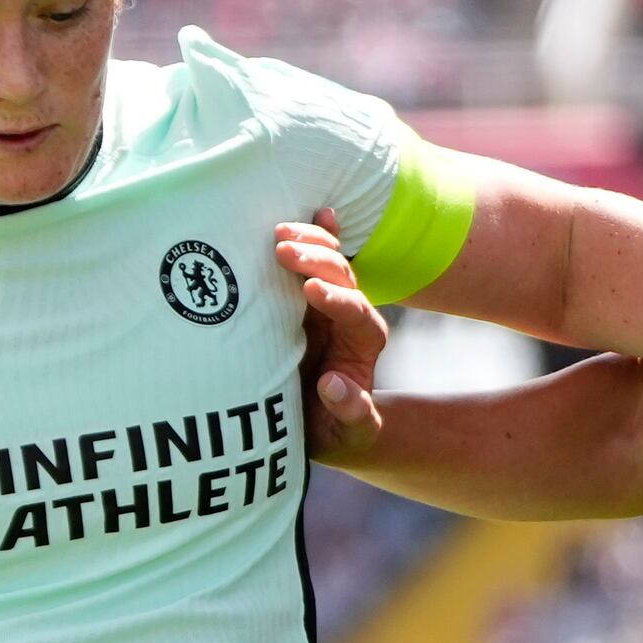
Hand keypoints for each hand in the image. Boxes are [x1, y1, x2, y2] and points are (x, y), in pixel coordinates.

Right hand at [276, 221, 392, 462]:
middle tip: (283, 250)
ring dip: (310, 242)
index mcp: (363, 345)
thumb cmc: (335, 431)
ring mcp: (328, 302)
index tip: (310, 290)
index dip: (337, 301)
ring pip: (330, 262)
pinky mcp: (306, 296)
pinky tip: (321, 208)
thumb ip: (351, 413)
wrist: (323, 423)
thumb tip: (336, 385)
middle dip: (318, 262)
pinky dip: (323, 233)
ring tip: (280, 231)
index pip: (358, 316)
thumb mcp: (346, 433)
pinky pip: (319, 258)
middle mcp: (350, 316)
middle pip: (345, 279)